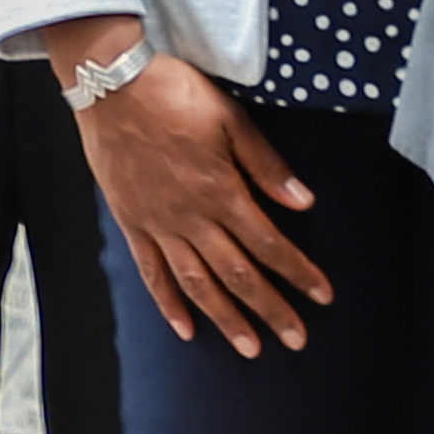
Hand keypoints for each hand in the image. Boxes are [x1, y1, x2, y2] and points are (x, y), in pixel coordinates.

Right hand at [56, 26, 334, 352]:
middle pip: (239, 275)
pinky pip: (152, 273)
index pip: (270, 244)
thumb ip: (265, 164)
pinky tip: (186, 329)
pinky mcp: (132, 223)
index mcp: (222, 192)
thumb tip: (303, 202)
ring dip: (226, 319)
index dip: (298, 273)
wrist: (111, 85)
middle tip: (296, 340)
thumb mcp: (230, 119)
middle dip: (271, 310)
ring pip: (198, 284)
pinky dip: (169, 304)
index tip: (322, 297)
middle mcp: (192, 218)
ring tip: (250, 348)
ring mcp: (159, 224)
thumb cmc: (174, 93)